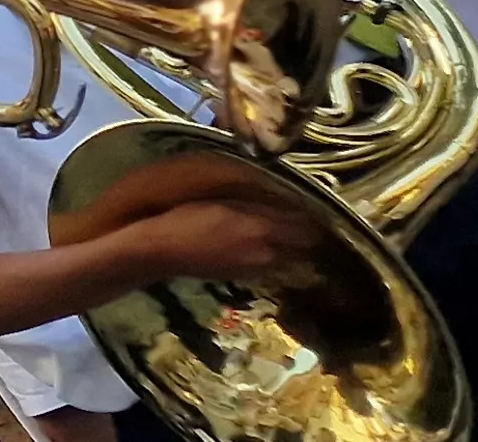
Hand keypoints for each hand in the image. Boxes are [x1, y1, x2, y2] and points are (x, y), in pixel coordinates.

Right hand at [130, 194, 324, 280]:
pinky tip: (260, 245)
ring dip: (292, 247)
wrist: (162, 252)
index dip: (316, 219)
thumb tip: (290, 200)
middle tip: (304, 220)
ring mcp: (258, 269)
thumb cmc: (187, 219)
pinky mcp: (246, 277)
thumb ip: (259, 204)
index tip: (315, 208)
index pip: (308, 230)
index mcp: (263, 231)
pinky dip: (275, 255)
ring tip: (284, 232)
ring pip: (290, 259)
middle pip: (305, 249)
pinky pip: (273, 266)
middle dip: (308, 236)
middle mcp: (268, 254)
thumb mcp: (224, 203)